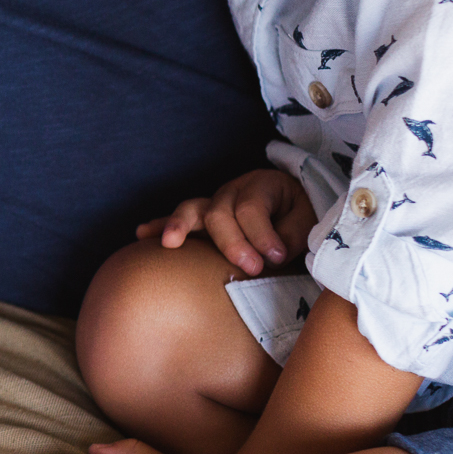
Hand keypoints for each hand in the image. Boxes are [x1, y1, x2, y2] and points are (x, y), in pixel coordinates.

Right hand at [135, 169, 314, 276]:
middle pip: (220, 212)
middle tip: (250, 268)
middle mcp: (232, 191)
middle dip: (232, 242)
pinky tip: (143, 234)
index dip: (262, 234)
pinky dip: (161, 226)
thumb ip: (292, 235)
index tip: (277, 257)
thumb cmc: (301, 216)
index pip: (252, 208)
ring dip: (179, 226)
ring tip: (170, 243)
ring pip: (192, 211)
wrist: (295, 206)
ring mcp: (213, 203)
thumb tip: (272, 254)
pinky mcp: (202, 219)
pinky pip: (179, 220)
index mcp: (262, 185)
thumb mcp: (309, 220)